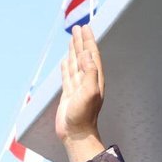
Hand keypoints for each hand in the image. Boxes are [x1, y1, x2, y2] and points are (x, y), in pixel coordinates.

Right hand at [55, 25, 105, 155]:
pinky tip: (66, 60)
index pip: (92, 55)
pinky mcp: (69, 94)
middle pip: (84, 56)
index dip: (89, 41)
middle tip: (78, 27)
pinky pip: (68, 75)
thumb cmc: (84, 116)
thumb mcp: (89, 92)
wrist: (76, 134)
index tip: (85, 28)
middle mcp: (88, 81)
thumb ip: (89, 72)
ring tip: (72, 39)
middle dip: (82, 42)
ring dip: (74, 51)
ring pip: (76, 64)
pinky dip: (67, 66)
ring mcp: (78, 87)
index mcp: (95, 79)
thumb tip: (86, 54)